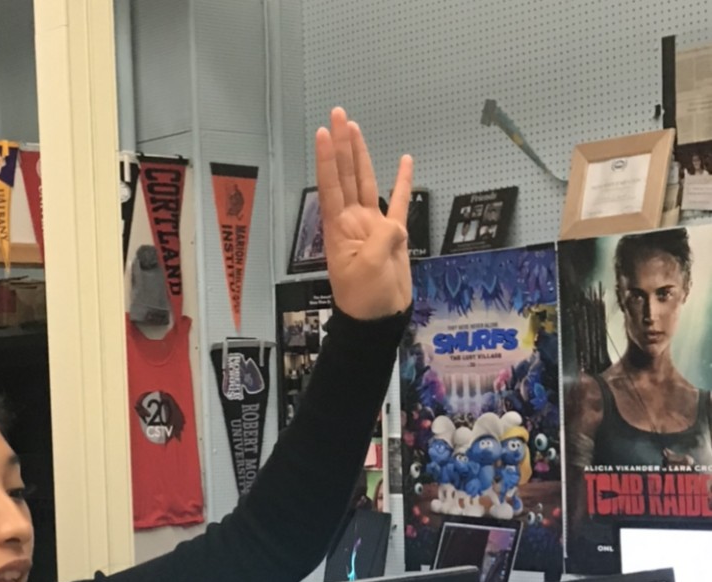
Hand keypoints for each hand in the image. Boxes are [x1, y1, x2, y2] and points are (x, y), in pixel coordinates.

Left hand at [315, 107, 412, 320]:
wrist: (378, 320)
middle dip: (342, 145)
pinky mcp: (392, 235)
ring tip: (355, 129)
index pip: (332, 186)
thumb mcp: (371, 267)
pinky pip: (398, 203)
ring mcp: (372, 225)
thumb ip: (383, 238)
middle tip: (338, 115)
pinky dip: (402, 182)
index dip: (328, 159)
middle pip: (347, 175)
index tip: (324, 132)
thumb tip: (395, 222)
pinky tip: (404, 161)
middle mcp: (353, 221)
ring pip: (367, 182)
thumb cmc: (366, 299)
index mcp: (340, 228)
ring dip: (361, 156)